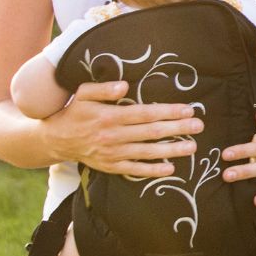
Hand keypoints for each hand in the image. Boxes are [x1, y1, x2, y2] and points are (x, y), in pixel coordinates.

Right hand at [48, 80, 203, 179]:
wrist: (57, 139)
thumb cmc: (75, 111)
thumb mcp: (83, 94)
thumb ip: (103, 88)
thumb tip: (124, 84)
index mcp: (109, 116)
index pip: (145, 114)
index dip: (168, 112)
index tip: (188, 109)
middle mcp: (113, 136)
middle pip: (151, 132)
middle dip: (177, 129)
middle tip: (199, 126)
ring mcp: (113, 153)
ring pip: (147, 152)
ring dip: (171, 150)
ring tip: (192, 147)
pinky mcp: (111, 166)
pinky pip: (135, 170)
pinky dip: (152, 170)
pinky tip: (170, 169)